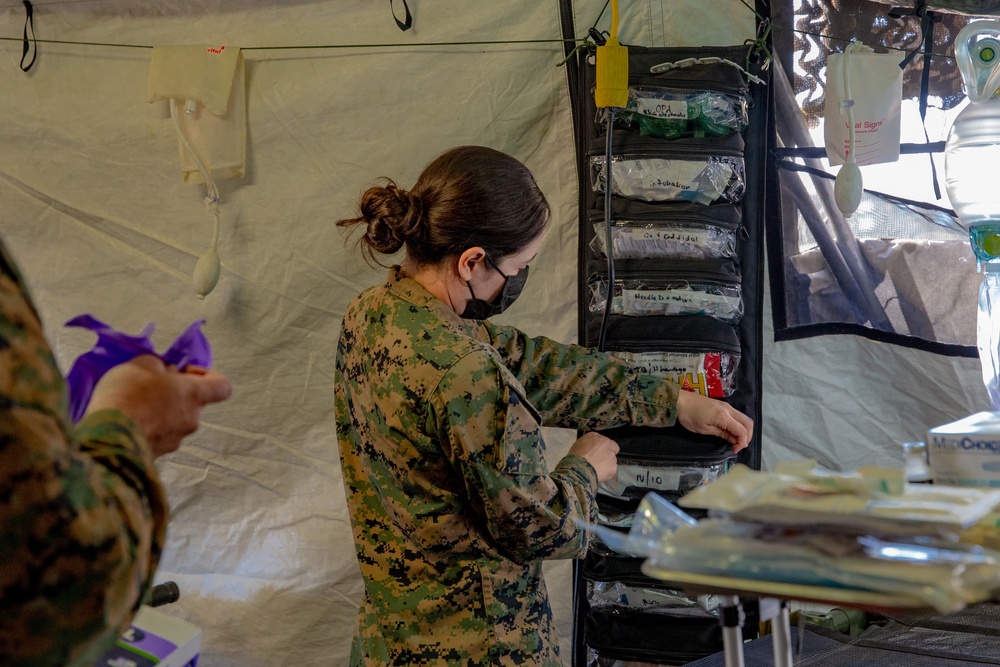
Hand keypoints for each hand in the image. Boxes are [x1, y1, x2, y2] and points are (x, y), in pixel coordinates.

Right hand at [83, 355, 231, 456]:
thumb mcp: (143, 364)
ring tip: (133, 405)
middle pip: (193, 403)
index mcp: (195, 395)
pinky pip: (159, 436)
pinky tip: (128, 422)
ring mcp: (176, 441)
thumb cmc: (128, 394)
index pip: (223, 387)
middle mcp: (193, 420)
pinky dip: (148, 428)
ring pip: (175, 421)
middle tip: (149, 387)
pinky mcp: (158, 455)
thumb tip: (167, 375)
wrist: (107, 437)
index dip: (208, 376)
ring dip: (160, 412)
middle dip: (175, 393)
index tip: (185, 372)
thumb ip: (161, 366)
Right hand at [568, 431, 619, 482]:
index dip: (604, 448)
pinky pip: (611, 471)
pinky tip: (599, 475)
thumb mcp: (580, 443)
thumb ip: (590, 441)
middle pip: (612, 451)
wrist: (579, 469)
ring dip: (607, 465)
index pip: (608, 442)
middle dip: (608, 455)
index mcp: (599, 438)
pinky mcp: (613, 468)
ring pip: (612, 461)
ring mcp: (612, 457)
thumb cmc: (576, 455)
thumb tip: (593, 445)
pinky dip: (606, 474)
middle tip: (599, 462)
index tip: (598, 453)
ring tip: (597, 470)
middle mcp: (608, 445)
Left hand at [676, 391, 753, 452]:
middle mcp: (729, 409)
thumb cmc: (689, 417)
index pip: (742, 430)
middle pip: (748, 423)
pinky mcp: (723, 405)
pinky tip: (732, 432)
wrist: (680, 400)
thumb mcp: (704, 429)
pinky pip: (737, 416)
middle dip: (747, 436)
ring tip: (736, 440)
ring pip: (744, 418)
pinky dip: (739, 425)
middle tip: (739, 446)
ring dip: (744, 430)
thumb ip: (722, 434)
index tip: (735, 450)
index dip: (742, 442)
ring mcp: (727, 406)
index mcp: (724, 416)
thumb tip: (734, 441)